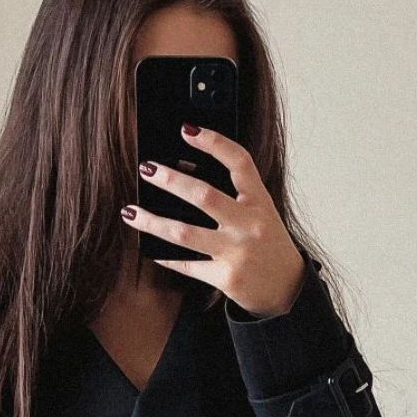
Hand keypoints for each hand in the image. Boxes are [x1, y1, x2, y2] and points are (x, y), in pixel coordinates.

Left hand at [120, 123, 306, 317]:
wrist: (286, 287)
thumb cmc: (268, 245)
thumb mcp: (261, 213)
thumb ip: (234, 196)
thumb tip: (183, 174)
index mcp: (260, 202)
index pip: (239, 163)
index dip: (214, 143)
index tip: (187, 130)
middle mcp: (250, 225)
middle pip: (204, 196)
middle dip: (170, 180)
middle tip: (146, 168)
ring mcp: (237, 253)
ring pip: (184, 233)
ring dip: (152, 221)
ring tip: (130, 211)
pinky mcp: (226, 278)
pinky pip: (186, 265)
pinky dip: (164, 257)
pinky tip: (149, 247)